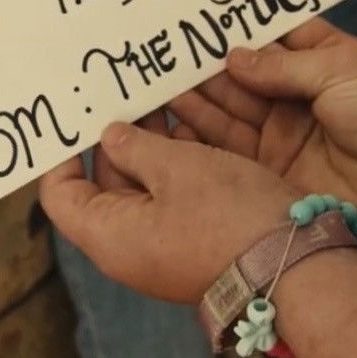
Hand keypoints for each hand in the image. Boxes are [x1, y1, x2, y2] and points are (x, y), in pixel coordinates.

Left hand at [40, 121, 300, 304]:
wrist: (295, 266)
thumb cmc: (226, 215)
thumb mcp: (175, 167)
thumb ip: (134, 147)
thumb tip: (110, 137)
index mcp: (109, 235)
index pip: (61, 196)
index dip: (61, 156)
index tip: (76, 118)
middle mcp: (129, 247)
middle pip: (104, 186)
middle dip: (114, 138)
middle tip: (124, 91)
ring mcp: (164, 246)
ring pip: (144, 187)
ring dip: (151, 144)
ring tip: (160, 95)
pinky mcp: (195, 240)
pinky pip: (174, 196)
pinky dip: (176, 163)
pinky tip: (191, 123)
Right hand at [168, 19, 356, 272]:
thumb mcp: (342, 70)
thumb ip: (282, 64)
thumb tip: (233, 57)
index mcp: (324, 61)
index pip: (271, 38)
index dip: (234, 27)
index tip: (190, 16)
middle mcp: (297, 97)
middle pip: (239, 75)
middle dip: (200, 63)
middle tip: (154, 50)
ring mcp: (281, 136)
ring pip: (225, 110)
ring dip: (190, 96)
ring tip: (147, 80)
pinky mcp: (268, 172)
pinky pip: (225, 149)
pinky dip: (193, 136)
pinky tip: (160, 120)